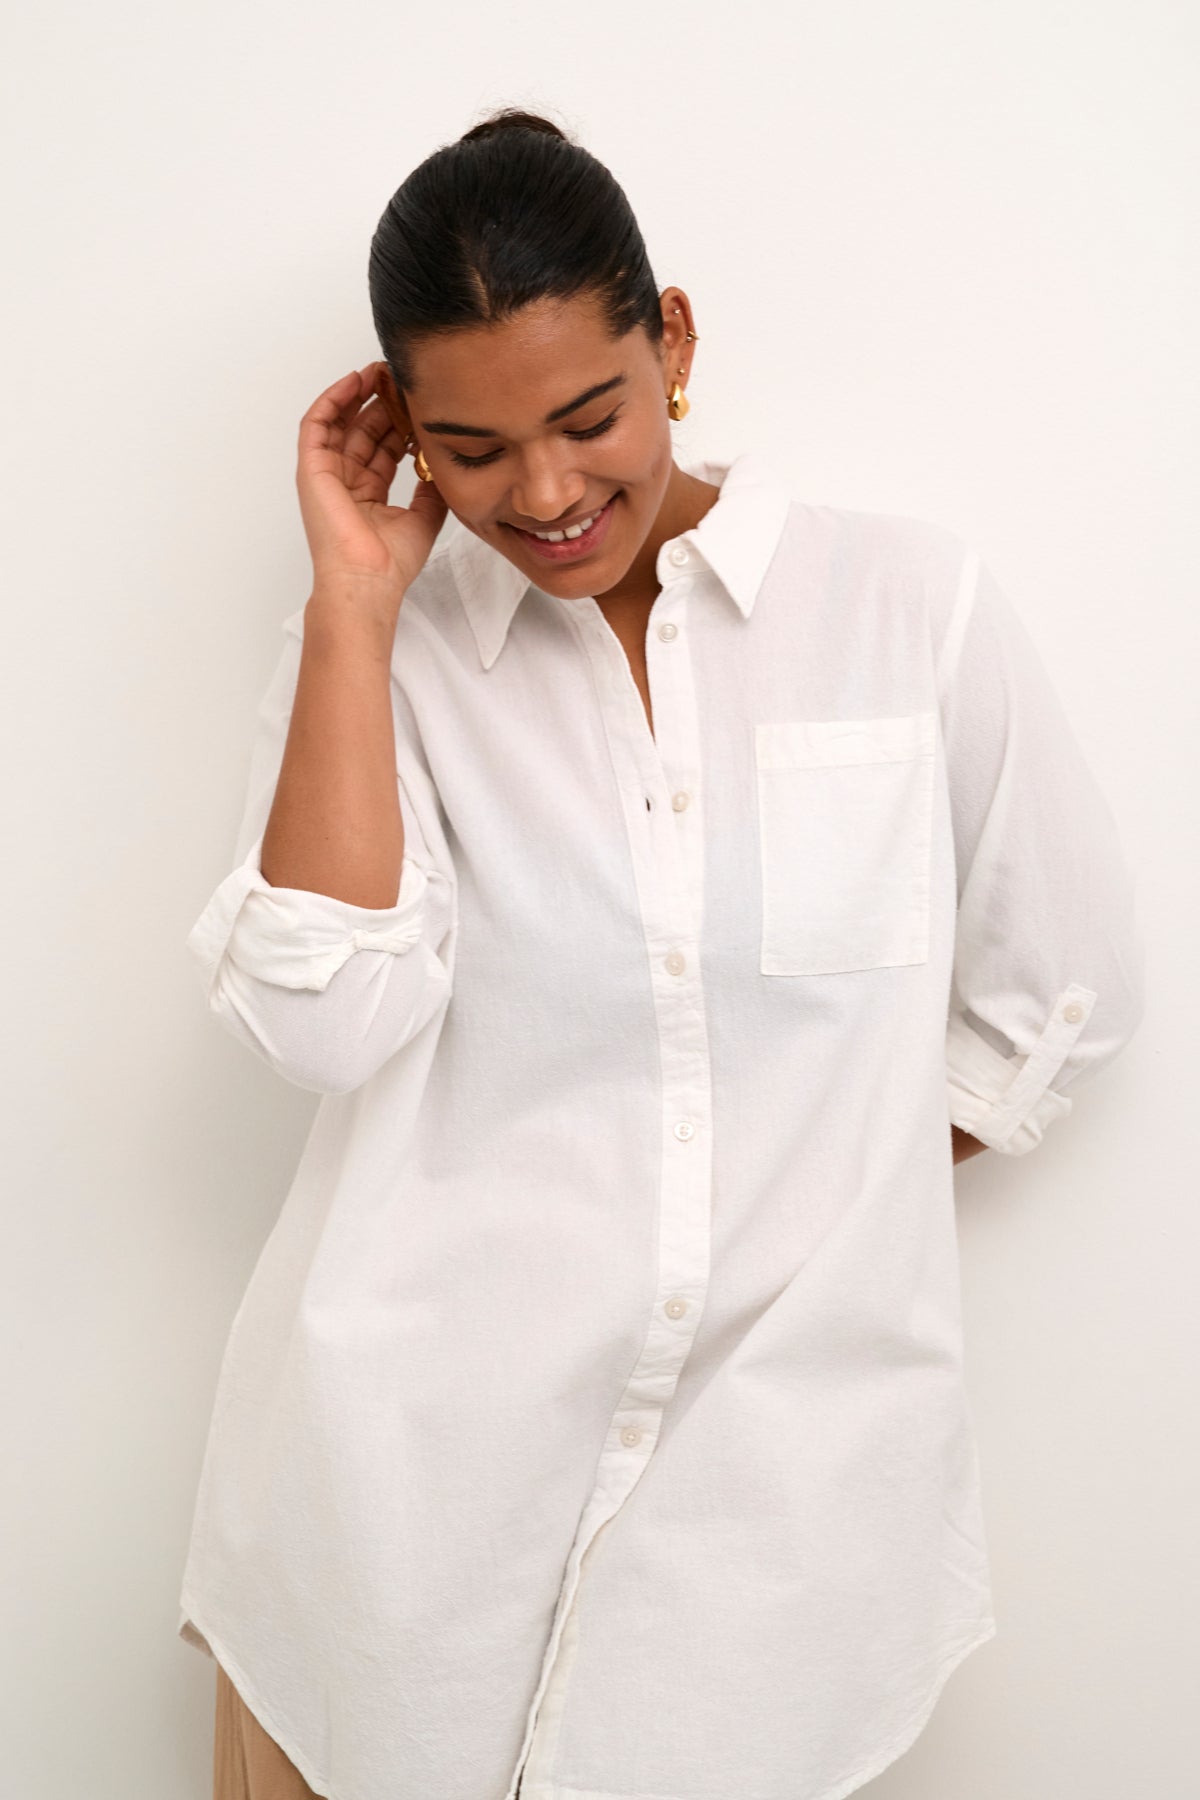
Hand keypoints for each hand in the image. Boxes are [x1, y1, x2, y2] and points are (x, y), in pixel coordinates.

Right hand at [296, 361, 448, 599]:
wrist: (367, 580)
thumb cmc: (390, 563)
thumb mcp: (425, 517)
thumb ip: (431, 488)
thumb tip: (440, 462)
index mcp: (369, 496)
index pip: (385, 450)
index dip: (400, 424)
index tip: (418, 403)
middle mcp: (347, 483)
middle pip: (364, 431)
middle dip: (382, 403)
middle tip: (401, 378)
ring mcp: (328, 475)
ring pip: (341, 423)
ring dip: (358, 394)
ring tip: (380, 371)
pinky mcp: (312, 469)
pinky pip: (317, 425)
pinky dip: (333, 400)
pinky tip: (354, 381)